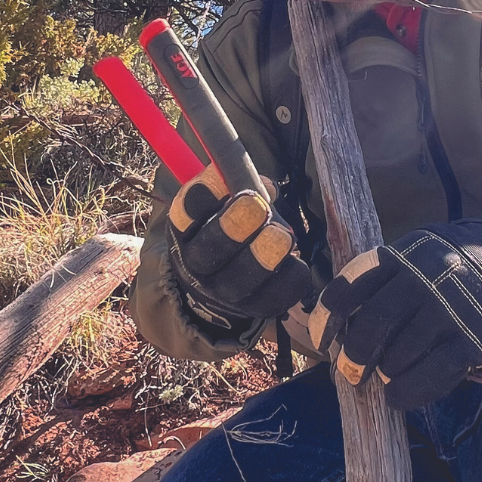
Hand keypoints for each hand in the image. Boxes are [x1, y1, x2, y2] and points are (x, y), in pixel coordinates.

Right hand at [168, 165, 312, 341]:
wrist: (217, 290)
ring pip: (241, 279)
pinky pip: (275, 297)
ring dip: (263, 256)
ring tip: (282, 237)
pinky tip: (296, 261)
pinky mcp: (255, 308)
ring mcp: (225, 292)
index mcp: (185, 232)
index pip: (185, 212)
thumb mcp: (223, 206)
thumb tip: (266, 186)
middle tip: (256, 205)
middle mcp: (198, 264)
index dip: (202, 192)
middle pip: (209, 249)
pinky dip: (289, 277)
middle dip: (234, 226)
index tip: (222, 172)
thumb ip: (240, 189)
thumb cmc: (226, 231)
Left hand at [308, 212, 481, 411]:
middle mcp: (423, 280)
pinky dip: (407, 392)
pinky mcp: (473, 340)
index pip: (349, 290)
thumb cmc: (461, 264)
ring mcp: (449, 311)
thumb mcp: (421, 252)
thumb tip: (345, 320)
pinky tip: (399, 396)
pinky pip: (431, 376)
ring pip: (397, 356)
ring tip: (385, 378)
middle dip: (354, 357)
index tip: (324, 341)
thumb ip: (387, 277)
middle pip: (370, 327)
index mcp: (402, 256)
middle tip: (352, 372)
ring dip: (384, 375)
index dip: (328, 321)